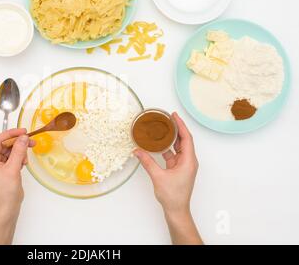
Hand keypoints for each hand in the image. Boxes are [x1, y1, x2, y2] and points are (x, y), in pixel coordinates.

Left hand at [0, 128, 34, 244]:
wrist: (7, 207)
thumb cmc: (4, 192)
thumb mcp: (13, 169)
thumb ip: (19, 151)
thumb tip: (23, 137)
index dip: (12, 134)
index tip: (24, 131)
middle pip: (6, 144)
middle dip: (19, 143)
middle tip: (31, 142)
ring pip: (11, 150)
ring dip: (20, 152)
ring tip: (25, 160)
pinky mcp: (4, 167)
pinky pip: (13, 156)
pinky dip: (20, 158)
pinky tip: (23, 164)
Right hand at [134, 112, 202, 244]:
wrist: (176, 210)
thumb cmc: (173, 196)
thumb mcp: (158, 177)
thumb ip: (147, 162)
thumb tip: (137, 151)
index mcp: (188, 161)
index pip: (186, 138)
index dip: (181, 126)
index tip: (174, 116)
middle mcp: (188, 161)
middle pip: (183, 140)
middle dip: (176, 129)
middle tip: (167, 118)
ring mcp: (183, 165)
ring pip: (178, 147)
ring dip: (171, 138)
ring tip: (163, 128)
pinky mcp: (178, 169)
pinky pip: (172, 155)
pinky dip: (166, 149)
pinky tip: (158, 144)